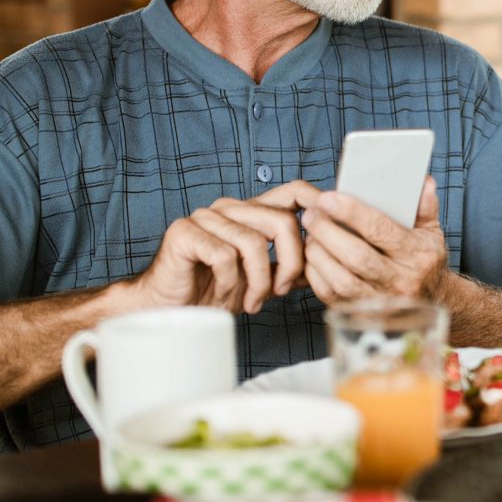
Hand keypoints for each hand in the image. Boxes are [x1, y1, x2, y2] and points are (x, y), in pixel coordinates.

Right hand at [125, 181, 320, 314]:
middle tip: (281, 291)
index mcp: (250, 212)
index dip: (318, 204)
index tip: (333, 229)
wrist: (168, 310)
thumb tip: (324, 262)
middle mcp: (229, 207)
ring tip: (252, 302)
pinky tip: (224, 295)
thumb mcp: (261, 281)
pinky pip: (224, 256)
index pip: (293, 192)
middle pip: (282, 220)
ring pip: (254, 242)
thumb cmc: (212, 292)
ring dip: (259, 281)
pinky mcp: (185, 232)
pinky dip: (229, 283)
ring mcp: (206, 217)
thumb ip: (288, 268)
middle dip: (291, 262)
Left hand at [301, 176, 448, 304]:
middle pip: (357, 256)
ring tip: (309, 234)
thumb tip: (422, 182)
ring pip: (341, 279)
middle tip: (310, 214)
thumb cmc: (425, 261)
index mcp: (417, 255)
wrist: (433, 302)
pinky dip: (316, 275)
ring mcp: (381, 301)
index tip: (328, 198)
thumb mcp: (432, 232)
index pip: (381, 230)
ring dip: (319, 254)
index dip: (352, 213)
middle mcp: (401, 280)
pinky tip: (312, 257)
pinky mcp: (362, 313)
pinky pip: (332, 296)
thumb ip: (425, 206)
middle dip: (328, 232)